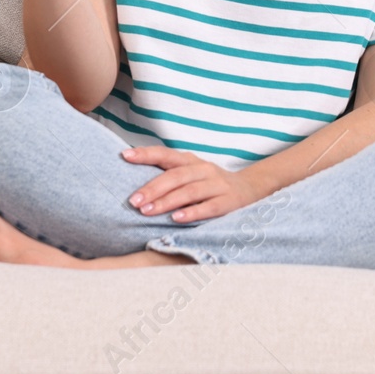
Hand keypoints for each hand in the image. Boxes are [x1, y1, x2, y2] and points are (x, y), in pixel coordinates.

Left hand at [123, 146, 264, 222]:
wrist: (250, 188)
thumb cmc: (209, 184)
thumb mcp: (190, 174)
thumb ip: (168, 176)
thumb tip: (131, 183)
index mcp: (190, 161)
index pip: (165, 155)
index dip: (145, 154)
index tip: (125, 156)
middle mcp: (203, 169)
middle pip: (175, 176)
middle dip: (152, 188)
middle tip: (133, 201)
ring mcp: (217, 185)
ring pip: (189, 192)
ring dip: (167, 201)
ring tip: (147, 211)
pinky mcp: (228, 202)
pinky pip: (209, 207)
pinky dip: (192, 213)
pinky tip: (176, 219)